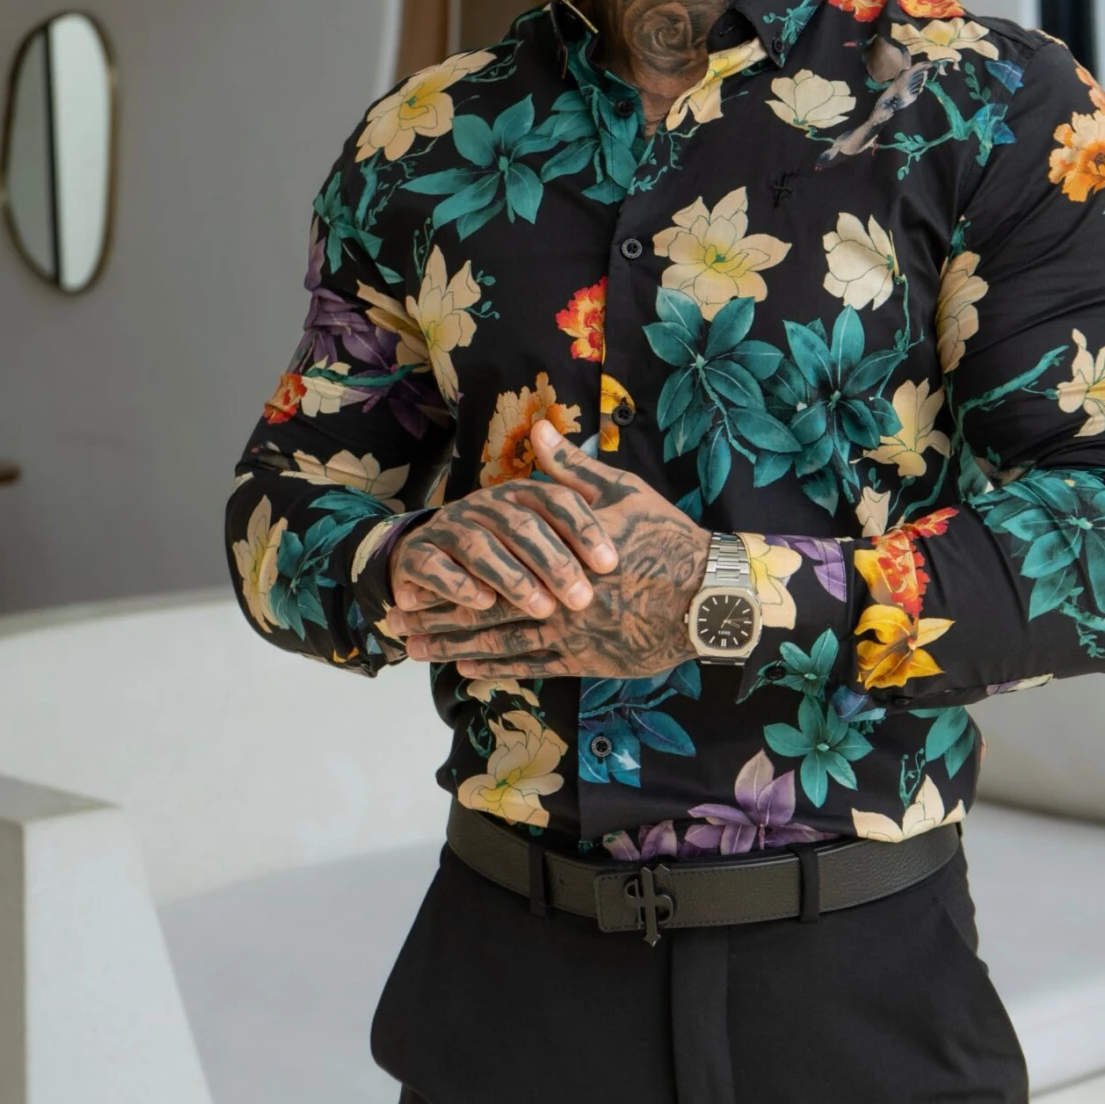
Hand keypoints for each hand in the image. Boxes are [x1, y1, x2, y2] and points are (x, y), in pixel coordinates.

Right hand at [383, 457, 619, 629]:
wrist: (429, 557)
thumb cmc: (506, 546)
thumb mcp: (547, 523)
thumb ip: (579, 493)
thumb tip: (614, 470)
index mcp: (522, 495)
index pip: (557, 501)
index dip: (583, 530)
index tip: (611, 564)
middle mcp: (486, 506)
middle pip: (522, 527)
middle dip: (554, 563)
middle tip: (582, 599)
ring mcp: (450, 528)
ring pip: (481, 547)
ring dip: (512, 579)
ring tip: (541, 609)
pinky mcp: (420, 555)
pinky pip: (436, 566)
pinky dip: (458, 584)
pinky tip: (482, 604)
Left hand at [387, 420, 709, 678]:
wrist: (709, 595)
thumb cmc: (667, 539)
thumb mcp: (622, 493)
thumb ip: (572, 470)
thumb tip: (539, 431)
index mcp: (556, 555)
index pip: (489, 567)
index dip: (446, 576)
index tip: (410, 578)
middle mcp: (555, 597)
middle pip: (481, 611)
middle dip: (435, 618)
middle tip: (394, 625)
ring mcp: (570, 633)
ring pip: (499, 643)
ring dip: (453, 648)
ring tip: (416, 650)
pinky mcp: (589, 658)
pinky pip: (533, 666)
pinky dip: (497, 669)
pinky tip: (467, 671)